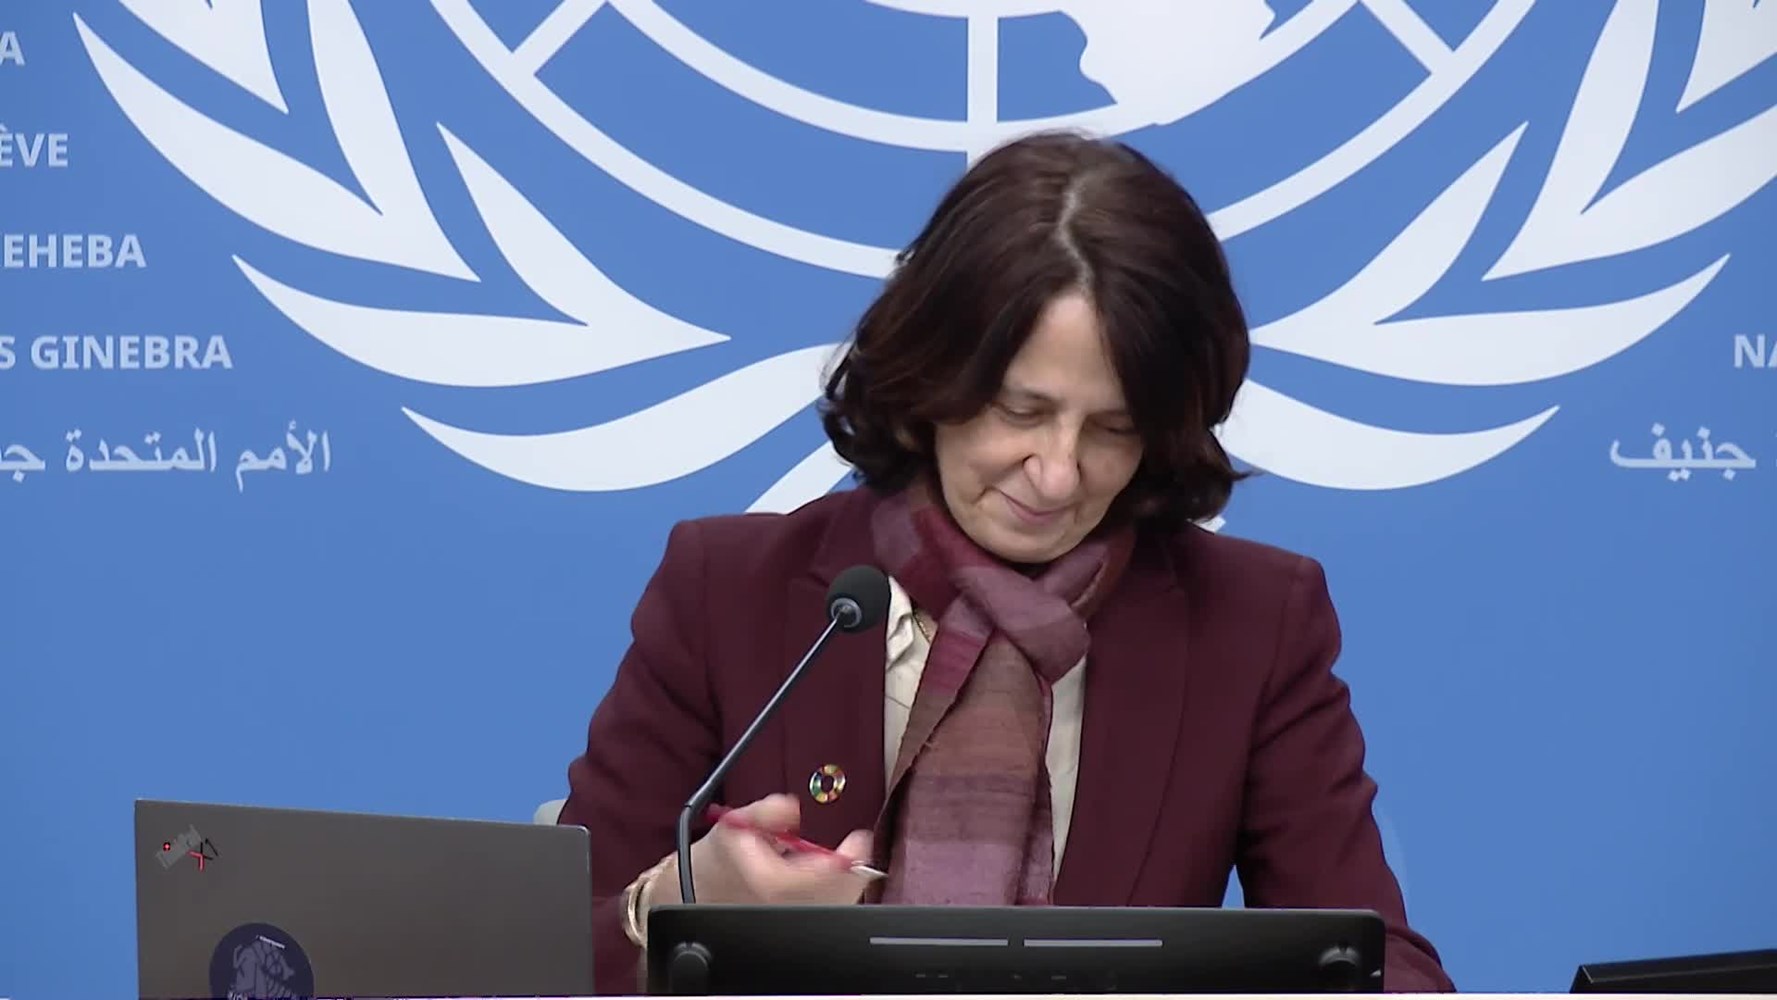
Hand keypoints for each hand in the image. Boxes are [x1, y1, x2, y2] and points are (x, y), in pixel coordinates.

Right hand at [648, 793, 874, 906]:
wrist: (698, 890)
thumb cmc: (721, 858)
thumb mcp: (736, 823)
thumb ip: (765, 811)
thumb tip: (791, 808)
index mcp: (768, 885)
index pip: (816, 878)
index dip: (843, 859)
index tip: (857, 839)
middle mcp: (780, 910)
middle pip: (833, 898)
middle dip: (851, 871)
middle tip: (856, 847)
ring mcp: (788, 923)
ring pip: (832, 908)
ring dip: (845, 882)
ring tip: (843, 859)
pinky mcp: (793, 927)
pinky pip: (825, 913)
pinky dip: (836, 894)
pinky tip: (831, 878)